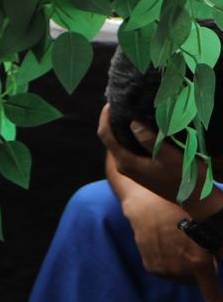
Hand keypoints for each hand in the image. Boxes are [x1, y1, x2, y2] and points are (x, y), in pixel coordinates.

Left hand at [98, 104, 216, 211]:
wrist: (195, 198)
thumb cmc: (183, 177)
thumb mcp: (168, 156)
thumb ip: (148, 140)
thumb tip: (133, 122)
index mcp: (125, 162)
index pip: (106, 135)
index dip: (105, 117)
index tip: (110, 102)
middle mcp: (124, 165)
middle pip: (111, 138)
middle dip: (113, 120)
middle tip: (123, 104)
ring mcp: (131, 169)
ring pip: (120, 143)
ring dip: (123, 128)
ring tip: (132, 111)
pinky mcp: (140, 169)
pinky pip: (129, 148)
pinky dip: (132, 137)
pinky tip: (142, 127)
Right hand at [115, 172, 215, 285]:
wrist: (149, 201)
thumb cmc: (186, 208)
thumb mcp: (216, 228)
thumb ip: (222, 251)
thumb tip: (217, 264)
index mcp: (199, 262)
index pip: (213, 294)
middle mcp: (179, 270)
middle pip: (197, 280)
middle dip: (201, 268)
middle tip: (198, 244)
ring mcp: (162, 268)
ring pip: (181, 276)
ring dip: (185, 265)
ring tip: (180, 240)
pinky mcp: (150, 265)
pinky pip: (167, 271)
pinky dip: (170, 262)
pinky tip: (167, 242)